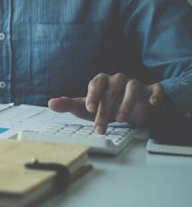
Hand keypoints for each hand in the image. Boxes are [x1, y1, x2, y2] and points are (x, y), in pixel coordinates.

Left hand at [48, 73, 168, 133]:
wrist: (133, 110)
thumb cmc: (107, 106)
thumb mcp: (87, 107)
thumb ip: (69, 105)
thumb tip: (50, 103)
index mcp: (102, 81)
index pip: (96, 83)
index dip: (93, 95)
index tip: (89, 108)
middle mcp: (119, 79)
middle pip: (111, 91)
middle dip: (105, 110)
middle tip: (100, 127)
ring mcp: (136, 84)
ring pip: (132, 88)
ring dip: (126, 103)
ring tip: (121, 119)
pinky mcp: (152, 90)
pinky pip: (156, 89)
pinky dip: (154, 95)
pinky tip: (151, 103)